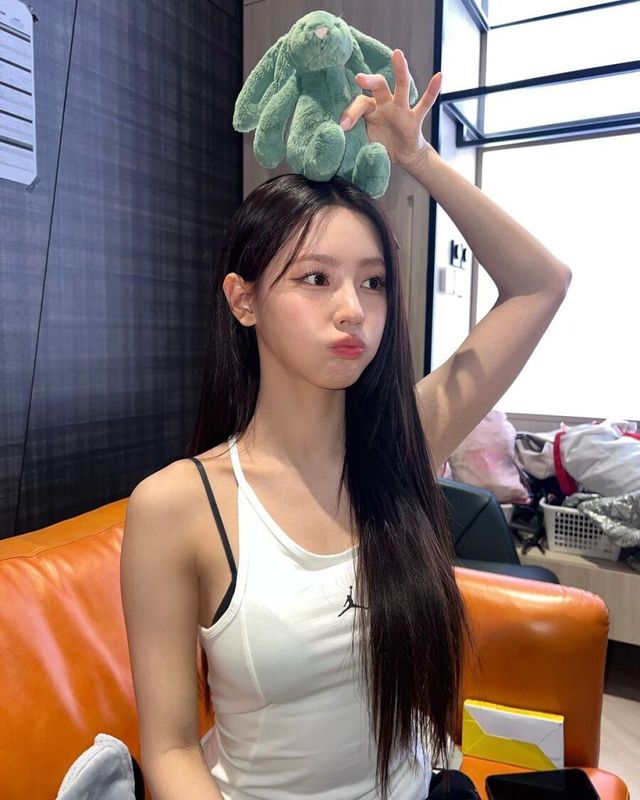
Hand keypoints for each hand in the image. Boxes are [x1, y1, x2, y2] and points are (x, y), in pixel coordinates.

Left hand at [340, 50, 441, 170]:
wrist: (403, 157)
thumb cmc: (383, 146)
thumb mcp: (365, 142)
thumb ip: (355, 137)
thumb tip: (339, 137)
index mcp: (371, 109)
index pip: (361, 103)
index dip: (351, 113)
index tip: (343, 125)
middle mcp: (386, 104)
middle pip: (379, 85)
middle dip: (369, 80)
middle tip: (359, 77)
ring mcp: (401, 110)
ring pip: (402, 87)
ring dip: (400, 71)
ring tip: (397, 54)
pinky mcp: (414, 119)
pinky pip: (425, 104)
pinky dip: (432, 91)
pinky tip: (439, 76)